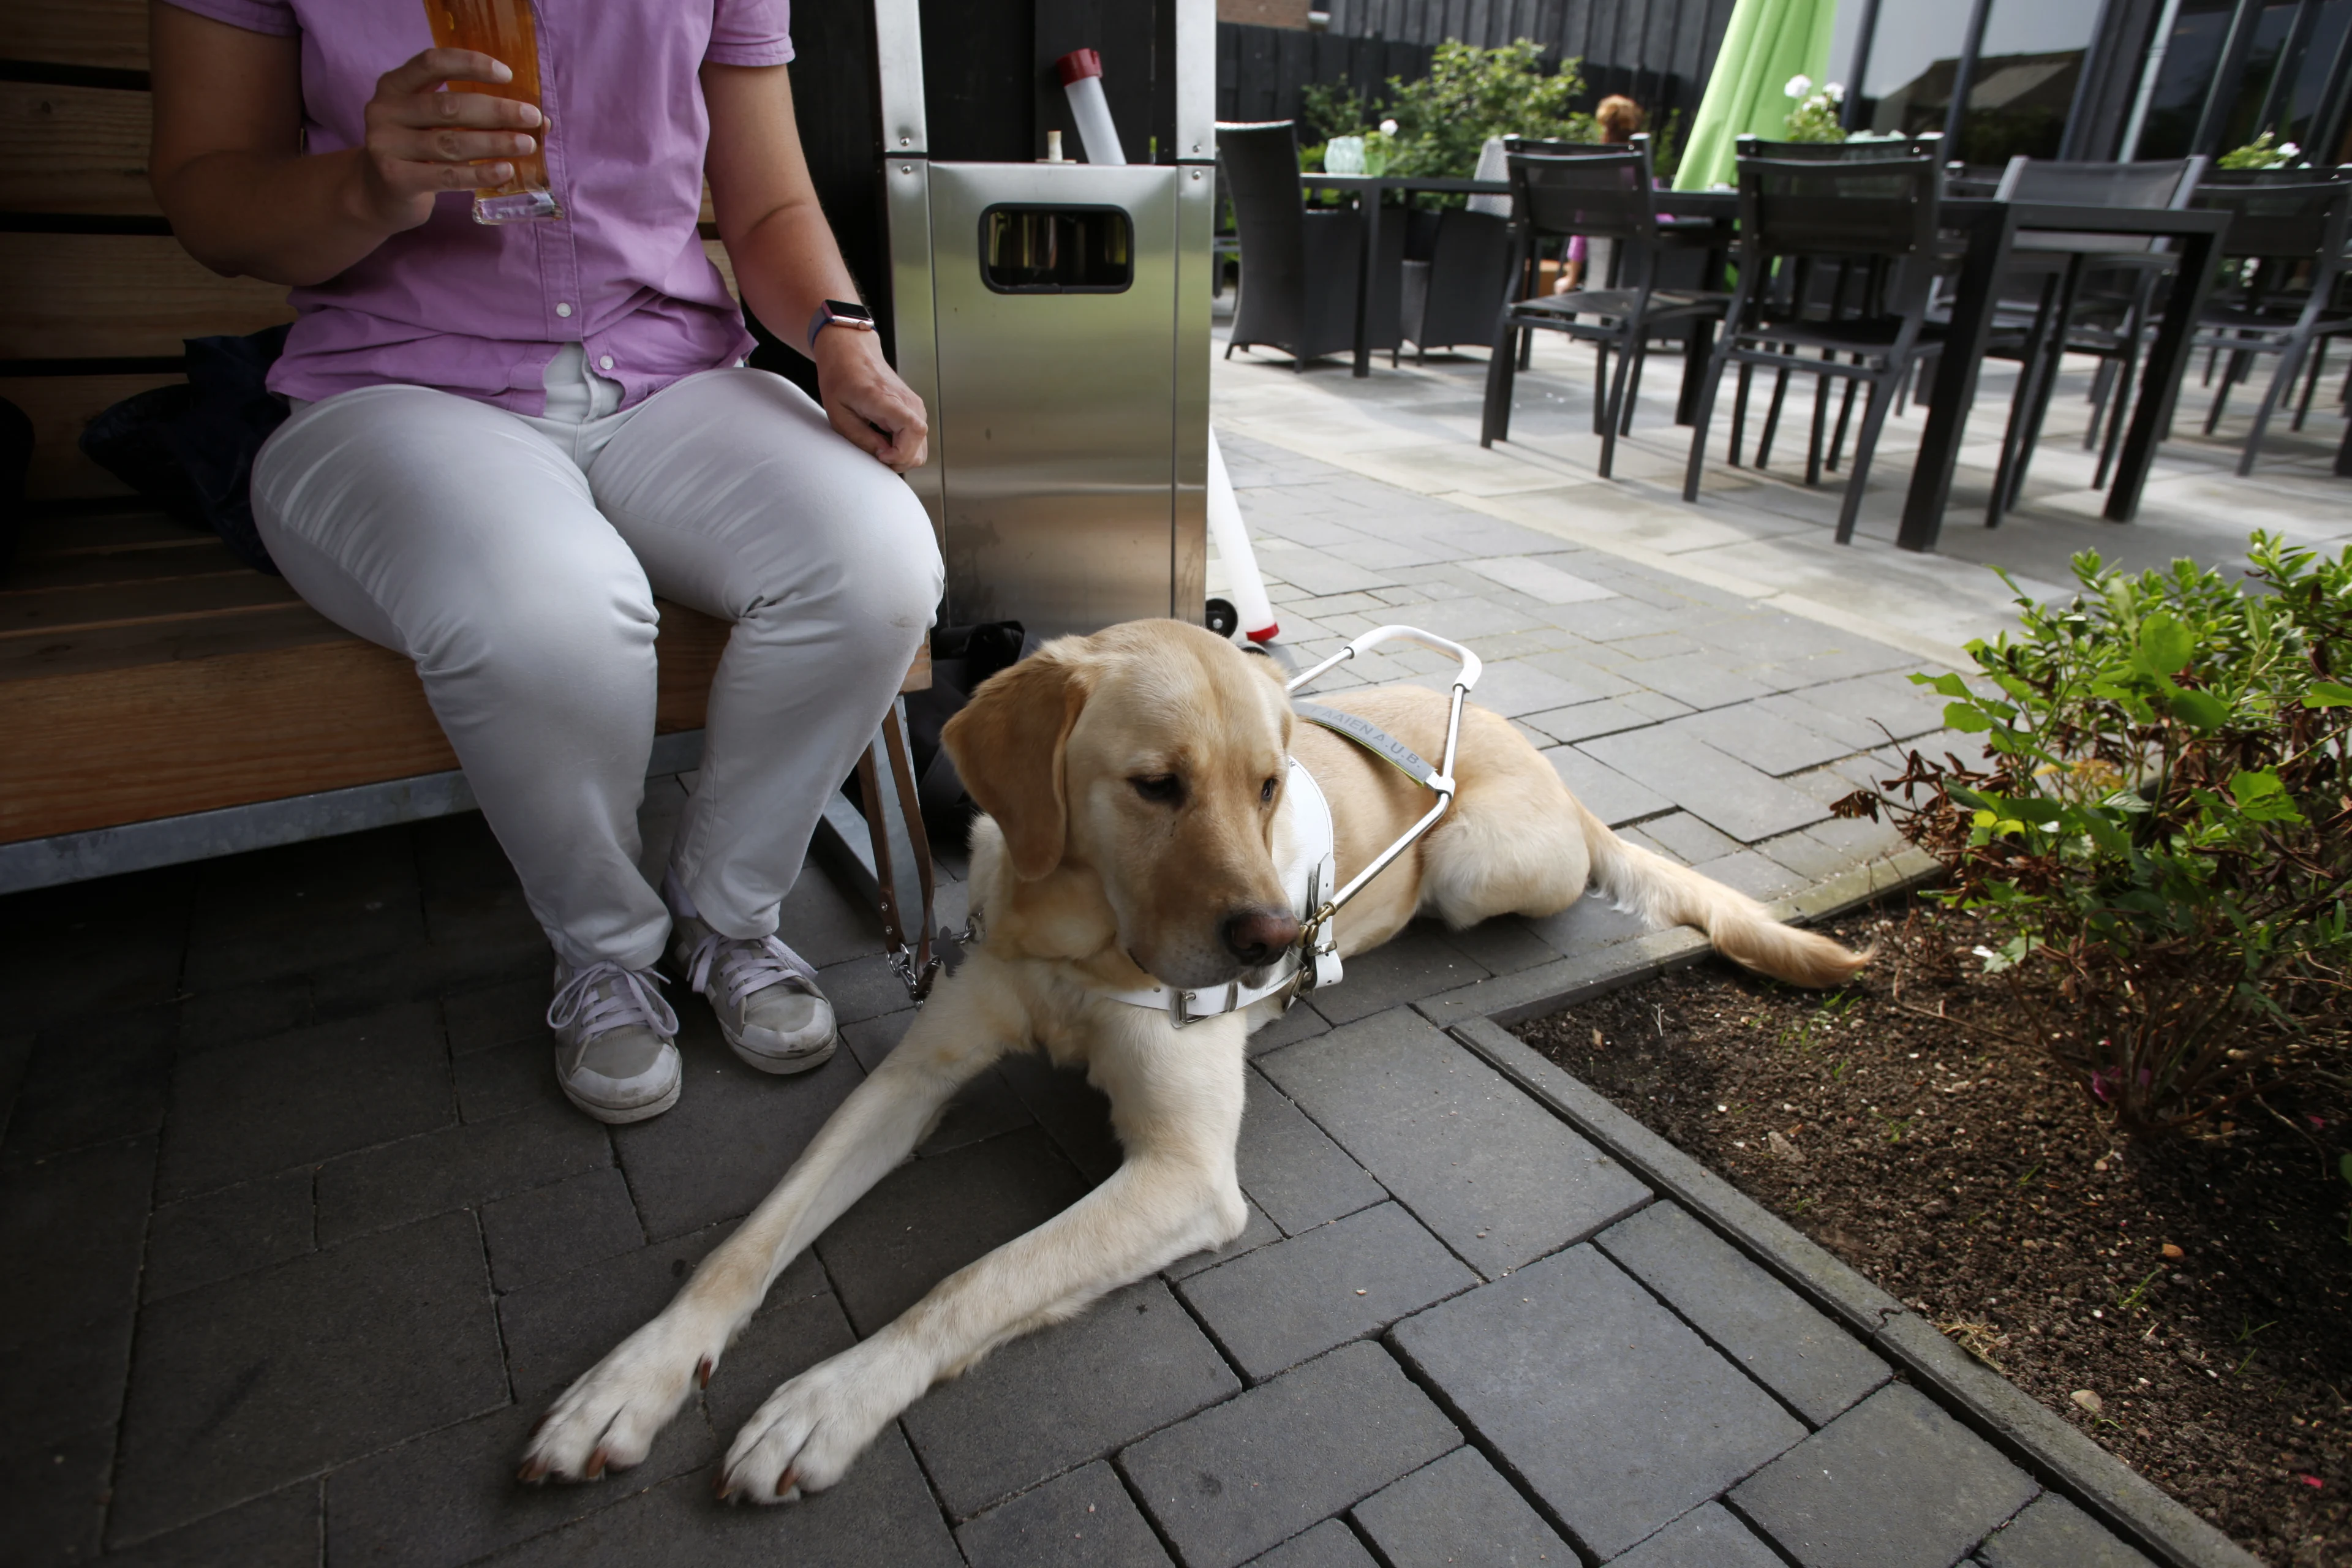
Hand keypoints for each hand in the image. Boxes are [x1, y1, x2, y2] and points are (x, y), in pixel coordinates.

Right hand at [355, 49, 541, 231]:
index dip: (470, 64)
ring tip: (527, 145)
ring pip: (451, 143)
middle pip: (448, 106)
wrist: (379, 193)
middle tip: (531, 117)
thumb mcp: (433, 122)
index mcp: (394, 85)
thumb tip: (538, 120)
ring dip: (495, 143)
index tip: (506, 74)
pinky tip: (505, 171)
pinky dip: (480, 174)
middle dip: (495, 111)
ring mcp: (386, 145)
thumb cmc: (418, 150)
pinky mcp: (395, 178)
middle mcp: (385, 110)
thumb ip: (472, 113)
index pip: (432, 63)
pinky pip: (447, 175)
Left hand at [813, 328, 928, 470]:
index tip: (881, 456)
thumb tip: (882, 456)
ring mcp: (914, 404)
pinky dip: (904, 445)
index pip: (914, 430)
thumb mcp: (838, 414)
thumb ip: (862, 438)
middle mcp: (907, 401)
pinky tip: (885, 439)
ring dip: (902, 454)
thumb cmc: (840, 377)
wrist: (851, 352)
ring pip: (921, 445)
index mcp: (885, 398)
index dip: (901, 452)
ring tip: (879, 447)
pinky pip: (917, 437)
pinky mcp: (915, 408)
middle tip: (877, 456)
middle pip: (920, 445)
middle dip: (900, 460)